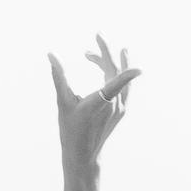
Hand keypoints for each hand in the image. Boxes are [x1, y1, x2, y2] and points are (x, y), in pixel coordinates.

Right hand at [50, 37, 139, 171]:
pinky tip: (110, 70)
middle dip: (106, 53)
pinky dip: (119, 76)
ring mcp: (119, 108)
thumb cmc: (70, 129)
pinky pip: (124, 89)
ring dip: (117, 63)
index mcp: (100, 103)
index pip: (116, 83)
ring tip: (118, 49)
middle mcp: (114, 105)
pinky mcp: (120, 111)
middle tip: (98, 37)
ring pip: (123, 80)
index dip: (127, 74)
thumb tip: (51, 55)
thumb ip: (59, 77)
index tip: (139, 68)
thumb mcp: (62, 102)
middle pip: (115, 72)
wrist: (83, 154)